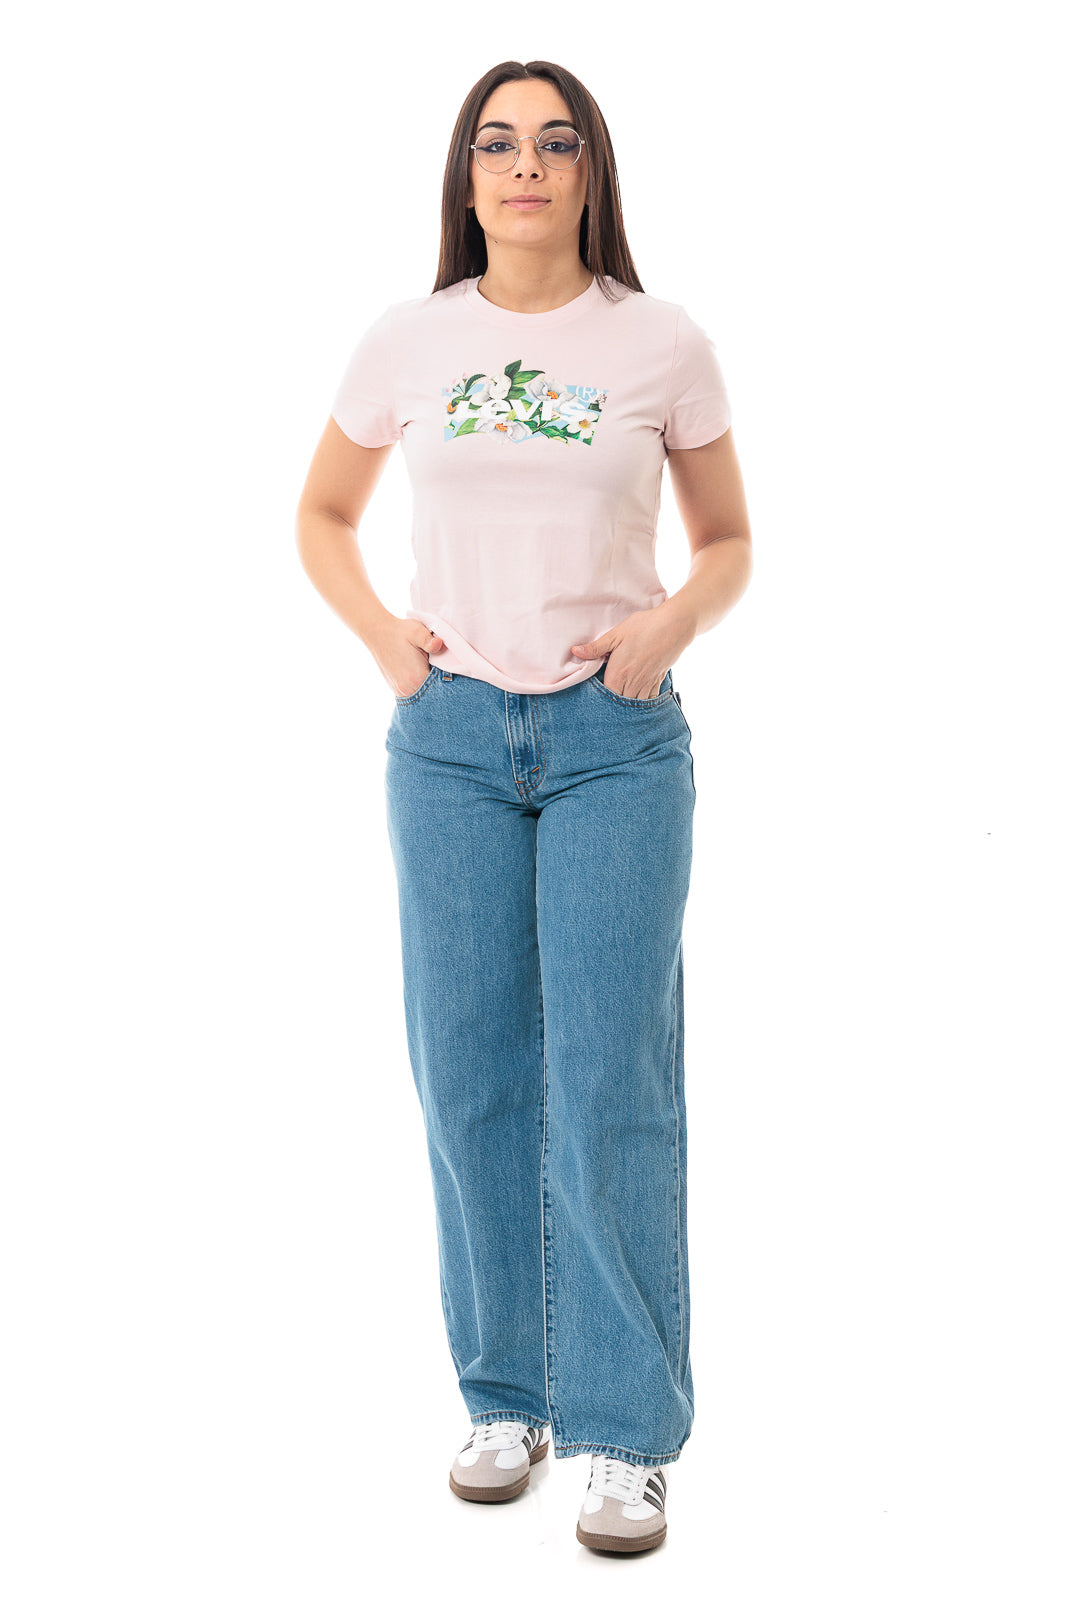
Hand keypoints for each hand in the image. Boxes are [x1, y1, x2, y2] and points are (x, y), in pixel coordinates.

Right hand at [371, 618, 445, 697]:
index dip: (451, 683)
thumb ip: (430, 641)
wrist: (377, 632)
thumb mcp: (416, 631)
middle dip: (442, 688)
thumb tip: (440, 643)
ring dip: (432, 690)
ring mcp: (400, 692)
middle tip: (447, 674)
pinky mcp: (397, 690)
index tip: (455, 674)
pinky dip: (423, 690)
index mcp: (416, 678)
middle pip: (434, 697)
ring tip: (434, 673)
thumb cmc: (399, 631)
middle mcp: (407, 690)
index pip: (442, 690)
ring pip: (424, 698)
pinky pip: (416, 695)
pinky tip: (426, 678)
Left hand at [570, 604, 695, 697]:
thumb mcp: (616, 634)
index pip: (605, 695)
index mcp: (618, 673)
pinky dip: (643, 703)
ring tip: (620, 701)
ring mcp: (647, 683)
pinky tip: (637, 699)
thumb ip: (596, 647)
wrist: (674, 625)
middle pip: (619, 704)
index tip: (594, 695)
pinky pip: (649, 700)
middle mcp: (632, 683)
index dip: (599, 698)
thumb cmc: (644, 627)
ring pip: (634, 705)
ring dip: (627, 705)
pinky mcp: (658, 681)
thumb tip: (575, 652)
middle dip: (612, 704)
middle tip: (605, 702)